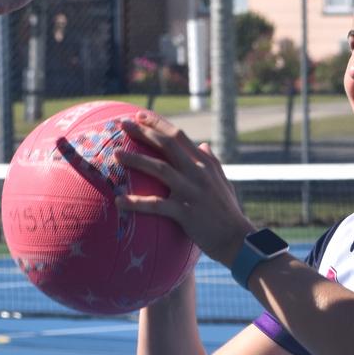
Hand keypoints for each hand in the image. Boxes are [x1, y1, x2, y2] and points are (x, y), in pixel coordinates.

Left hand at [113, 111, 254, 266]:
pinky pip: (156, 205)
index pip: (179, 136)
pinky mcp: (185, 212)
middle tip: (122, 124)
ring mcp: (191, 191)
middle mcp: (198, 173)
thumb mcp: (224, 182)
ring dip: (136, 160)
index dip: (158, 124)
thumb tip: (204, 144)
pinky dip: (136, 202)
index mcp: (205, 163)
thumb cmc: (228, 212)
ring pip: (160, 169)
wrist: (238, 239)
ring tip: (115, 154)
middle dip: (144, 132)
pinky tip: (119, 201)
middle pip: (167, 145)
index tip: (140, 115)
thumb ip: (213, 162)